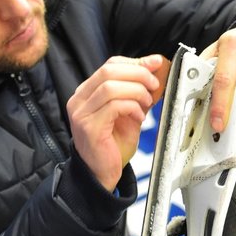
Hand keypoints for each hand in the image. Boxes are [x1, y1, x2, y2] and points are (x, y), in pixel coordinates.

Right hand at [68, 54, 165, 189]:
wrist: (101, 173)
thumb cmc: (113, 145)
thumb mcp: (130, 112)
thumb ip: (138, 92)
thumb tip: (155, 71)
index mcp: (87, 93)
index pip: (110, 65)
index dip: (135, 62)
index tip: (155, 64)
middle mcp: (80, 100)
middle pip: (109, 70)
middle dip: (138, 73)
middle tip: (154, 84)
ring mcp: (81, 113)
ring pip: (110, 86)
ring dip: (136, 91)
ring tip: (147, 103)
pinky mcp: (88, 126)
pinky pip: (113, 106)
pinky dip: (131, 107)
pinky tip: (139, 116)